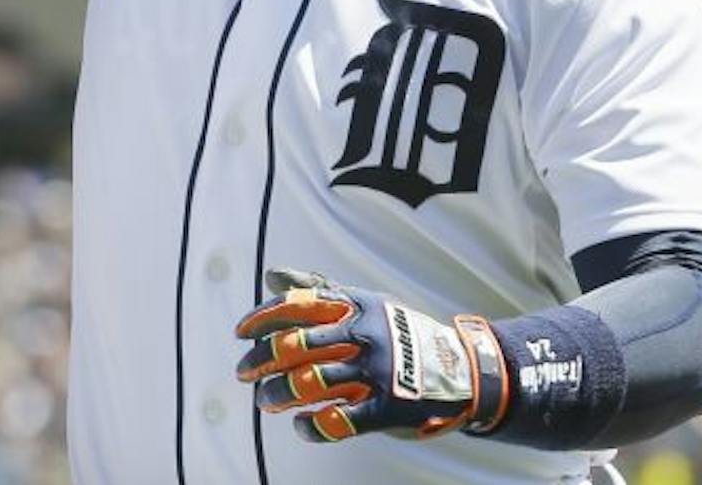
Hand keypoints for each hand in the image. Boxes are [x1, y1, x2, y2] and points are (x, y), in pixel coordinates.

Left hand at [235, 267, 509, 443]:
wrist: (461, 370)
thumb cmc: (400, 333)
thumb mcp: (365, 302)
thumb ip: (318, 290)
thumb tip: (272, 274)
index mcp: (354, 305)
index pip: (295, 306)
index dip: (261, 319)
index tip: (240, 333)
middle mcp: (362, 335)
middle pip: (293, 346)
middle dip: (260, 361)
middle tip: (243, 373)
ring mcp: (374, 372)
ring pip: (307, 384)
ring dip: (277, 394)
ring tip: (265, 400)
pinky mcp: (386, 409)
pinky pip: (337, 422)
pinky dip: (312, 427)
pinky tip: (301, 426)